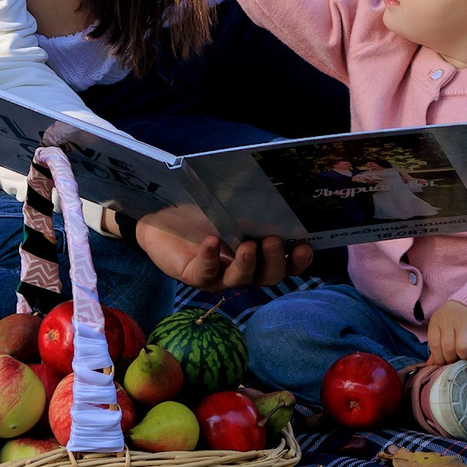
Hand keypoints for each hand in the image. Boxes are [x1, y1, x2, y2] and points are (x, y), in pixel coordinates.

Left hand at [134, 202, 311, 290]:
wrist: (161, 219)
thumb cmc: (200, 211)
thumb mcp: (228, 205)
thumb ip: (250, 204)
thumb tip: (273, 187)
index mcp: (258, 254)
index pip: (285, 264)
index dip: (298, 261)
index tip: (305, 246)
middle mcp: (243, 269)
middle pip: (268, 276)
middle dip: (274, 261)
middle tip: (272, 241)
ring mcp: (219, 276)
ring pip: (240, 279)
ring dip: (247, 264)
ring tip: (247, 246)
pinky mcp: (195, 276)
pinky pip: (205, 273)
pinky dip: (210, 257)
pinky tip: (211, 241)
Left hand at [424, 299, 466, 365]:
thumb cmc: (452, 320)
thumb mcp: (440, 327)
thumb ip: (436, 345)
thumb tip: (430, 364)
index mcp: (436, 322)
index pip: (434, 344)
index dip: (437, 358)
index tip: (442, 364)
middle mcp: (449, 322)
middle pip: (447, 347)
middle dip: (450, 359)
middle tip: (453, 363)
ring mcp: (463, 324)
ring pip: (461, 347)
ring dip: (462, 357)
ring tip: (463, 359)